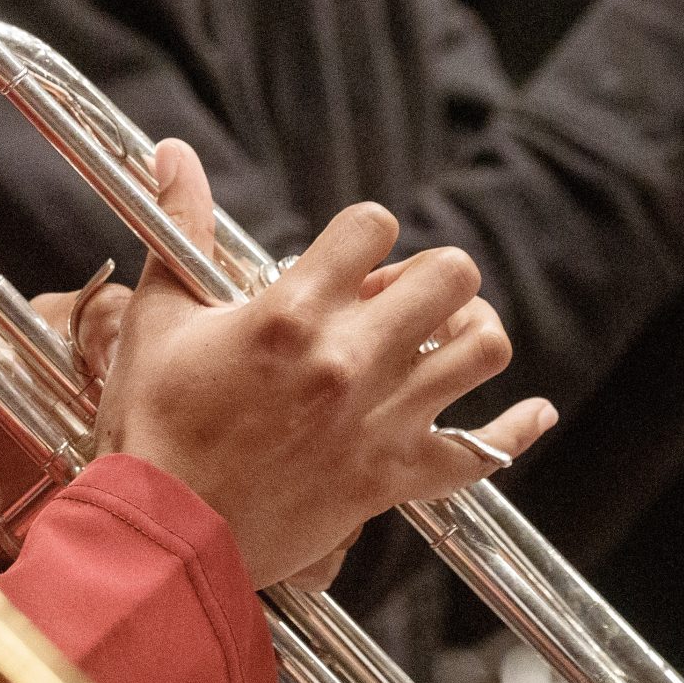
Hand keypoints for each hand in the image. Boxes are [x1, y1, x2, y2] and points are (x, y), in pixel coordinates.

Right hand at [80, 143, 554, 592]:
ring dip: (468, 333)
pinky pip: (483, 453)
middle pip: (450, 276)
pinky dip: (515, 429)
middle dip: (426, 275)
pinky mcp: (391, 478)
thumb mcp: (158, 314)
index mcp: (290, 313)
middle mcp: (347, 360)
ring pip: (482, 350)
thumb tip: (173, 152)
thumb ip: (180, 225)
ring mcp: (378, 421)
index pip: (372, 226)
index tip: (343, 258)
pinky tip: (532, 411)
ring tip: (438, 340)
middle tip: (390, 299)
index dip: (360, 234)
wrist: (162, 530)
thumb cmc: (151, 422)